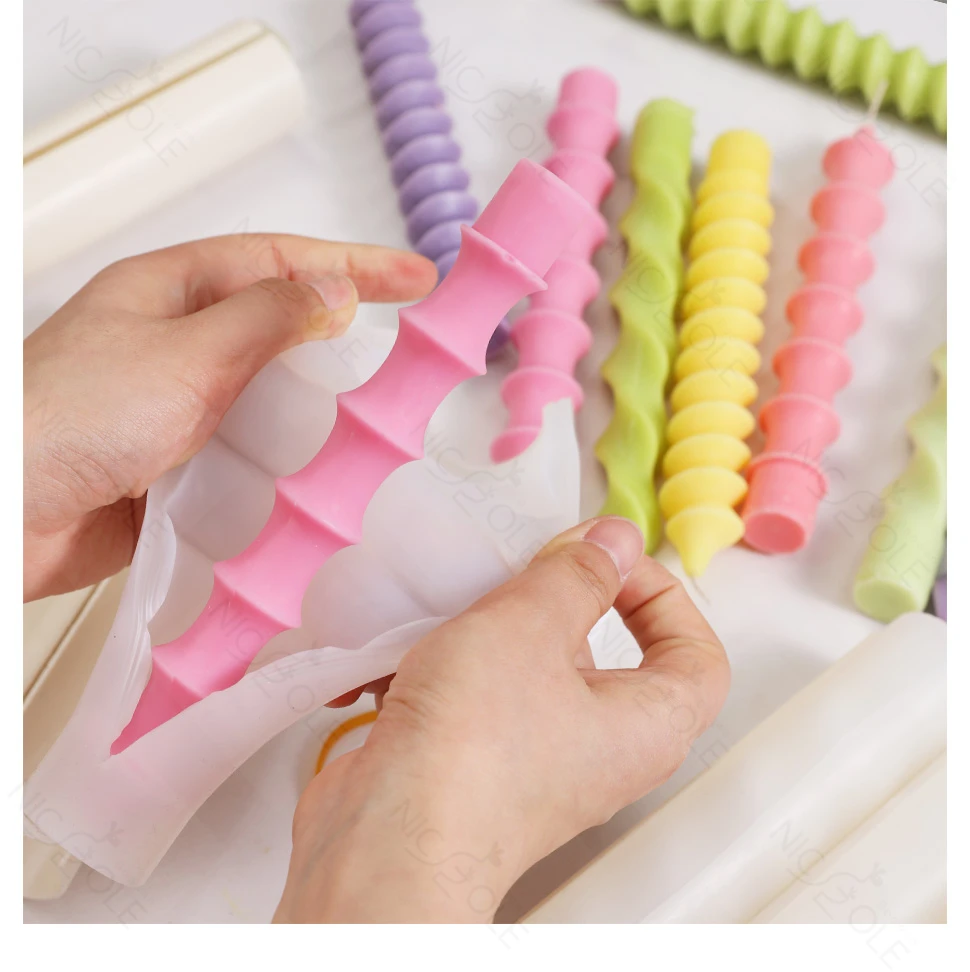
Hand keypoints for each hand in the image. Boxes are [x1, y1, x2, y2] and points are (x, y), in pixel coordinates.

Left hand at [23, 234, 436, 600]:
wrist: (4, 516)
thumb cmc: (66, 419)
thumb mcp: (186, 353)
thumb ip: (267, 320)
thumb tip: (333, 294)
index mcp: (172, 291)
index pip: (282, 261)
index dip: (355, 265)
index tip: (415, 277)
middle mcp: (176, 343)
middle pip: (280, 327)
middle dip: (343, 338)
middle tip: (404, 354)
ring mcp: (177, 406)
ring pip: (268, 398)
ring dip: (313, 413)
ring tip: (366, 425)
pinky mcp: (177, 465)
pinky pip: (247, 457)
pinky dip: (280, 467)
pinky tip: (308, 480)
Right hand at [275, 516, 729, 922]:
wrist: (384, 840)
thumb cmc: (472, 747)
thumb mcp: (532, 625)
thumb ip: (578, 573)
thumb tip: (613, 540)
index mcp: (646, 725)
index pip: (698, 656)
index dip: (664, 596)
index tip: (608, 563)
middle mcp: (601, 752)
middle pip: (608, 658)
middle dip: (564, 602)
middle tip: (528, 568)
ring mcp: (538, 763)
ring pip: (535, 672)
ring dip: (498, 628)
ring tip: (464, 602)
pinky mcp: (478, 765)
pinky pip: (481, 697)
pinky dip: (451, 664)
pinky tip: (411, 648)